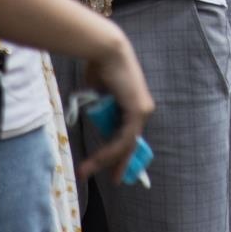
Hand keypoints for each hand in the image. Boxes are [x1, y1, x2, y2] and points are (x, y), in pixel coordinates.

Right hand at [77, 33, 156, 180]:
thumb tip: (97, 117)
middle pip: (131, 143)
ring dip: (106, 160)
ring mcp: (143, 111)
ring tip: (87, 170)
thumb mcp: (99, 95)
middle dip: (120, 163)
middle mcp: (143, 109)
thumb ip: (101, 109)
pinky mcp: (139, 112)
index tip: (113, 166)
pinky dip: (109, 151)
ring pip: (126, 144)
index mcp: (134, 105)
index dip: (122, 153)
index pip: (130, 134)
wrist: (105, 51)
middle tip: (116, 180)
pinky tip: (97, 160)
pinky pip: (124, 139)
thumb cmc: (99, 66)